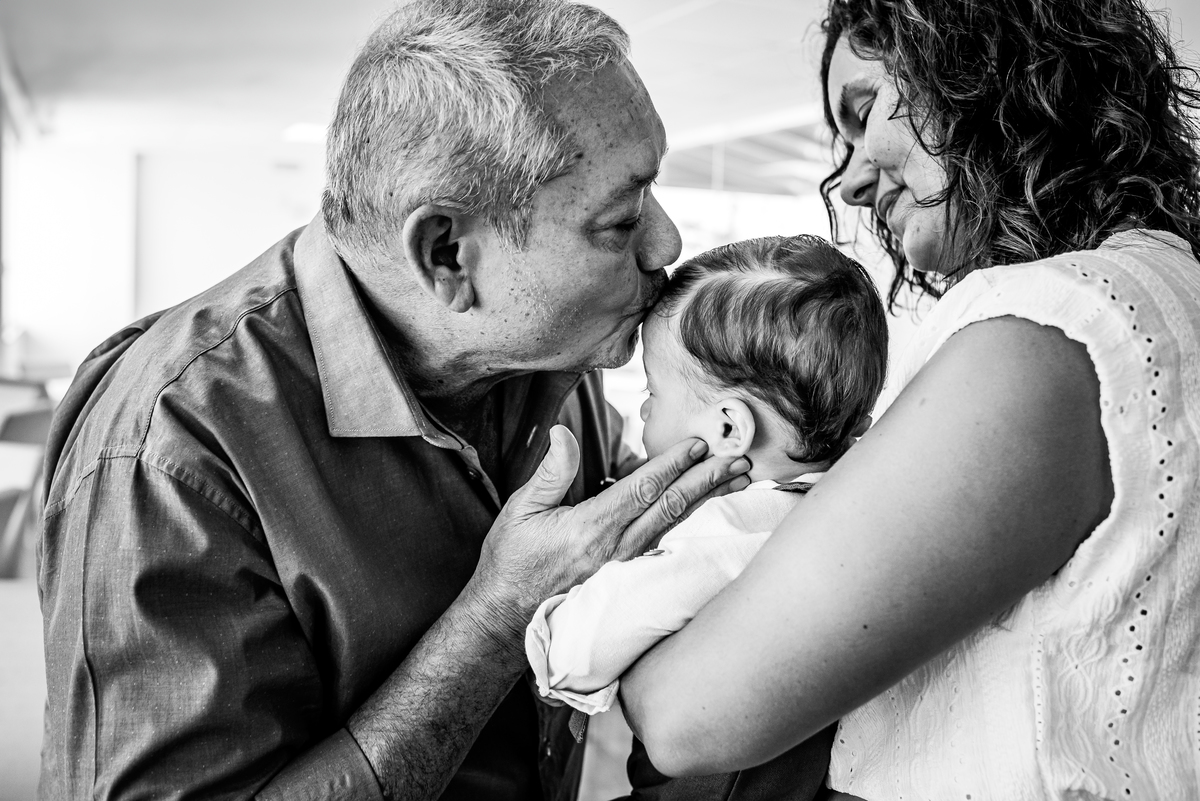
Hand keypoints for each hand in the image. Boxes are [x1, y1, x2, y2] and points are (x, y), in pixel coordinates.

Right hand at [465, 425, 749, 641]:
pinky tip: (714, 520)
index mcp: (592, 527)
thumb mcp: (521, 510)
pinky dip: (695, 530)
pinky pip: (669, 550)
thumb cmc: (512, 562)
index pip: (644, 488)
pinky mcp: (629, 583)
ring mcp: (627, 569)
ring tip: (737, 483)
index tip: (699, 445)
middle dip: (707, 480)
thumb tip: (562, 432)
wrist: (506, 619)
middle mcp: (617, 550)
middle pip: (672, 507)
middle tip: (738, 459)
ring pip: (677, 529)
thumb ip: (551, 472)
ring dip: (710, 503)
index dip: (674, 464)